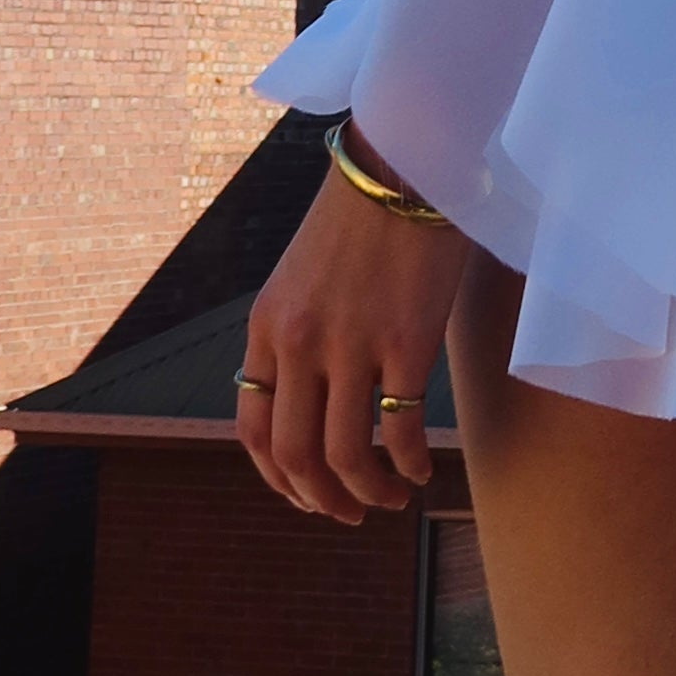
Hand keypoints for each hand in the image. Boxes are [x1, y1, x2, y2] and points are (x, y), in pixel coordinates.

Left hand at [238, 157, 463, 520]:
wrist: (404, 163)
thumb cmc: (361, 217)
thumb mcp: (300, 278)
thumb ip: (295, 336)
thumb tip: (306, 401)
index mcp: (266, 328)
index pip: (252, 430)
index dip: (277, 480)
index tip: (305, 495)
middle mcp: (299, 342)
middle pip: (296, 456)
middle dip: (322, 500)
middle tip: (350, 513)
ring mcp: (351, 345)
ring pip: (345, 455)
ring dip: (368, 493)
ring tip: (390, 498)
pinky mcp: (406, 343)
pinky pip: (399, 431)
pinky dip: (409, 465)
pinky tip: (423, 469)